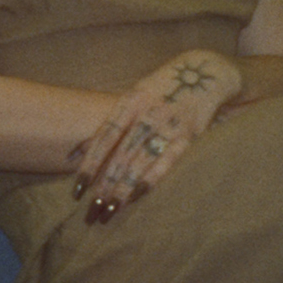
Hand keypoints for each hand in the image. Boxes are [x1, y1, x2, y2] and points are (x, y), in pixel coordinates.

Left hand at [69, 50, 241, 223]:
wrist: (205, 72)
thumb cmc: (161, 88)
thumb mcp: (134, 95)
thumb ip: (111, 122)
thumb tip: (77, 150)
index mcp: (130, 101)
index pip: (105, 137)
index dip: (91, 163)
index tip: (78, 189)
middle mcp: (148, 113)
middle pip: (122, 154)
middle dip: (106, 183)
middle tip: (92, 209)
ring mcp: (169, 125)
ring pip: (141, 161)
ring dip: (125, 188)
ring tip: (111, 210)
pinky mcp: (188, 136)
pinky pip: (166, 162)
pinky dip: (151, 180)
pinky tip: (137, 197)